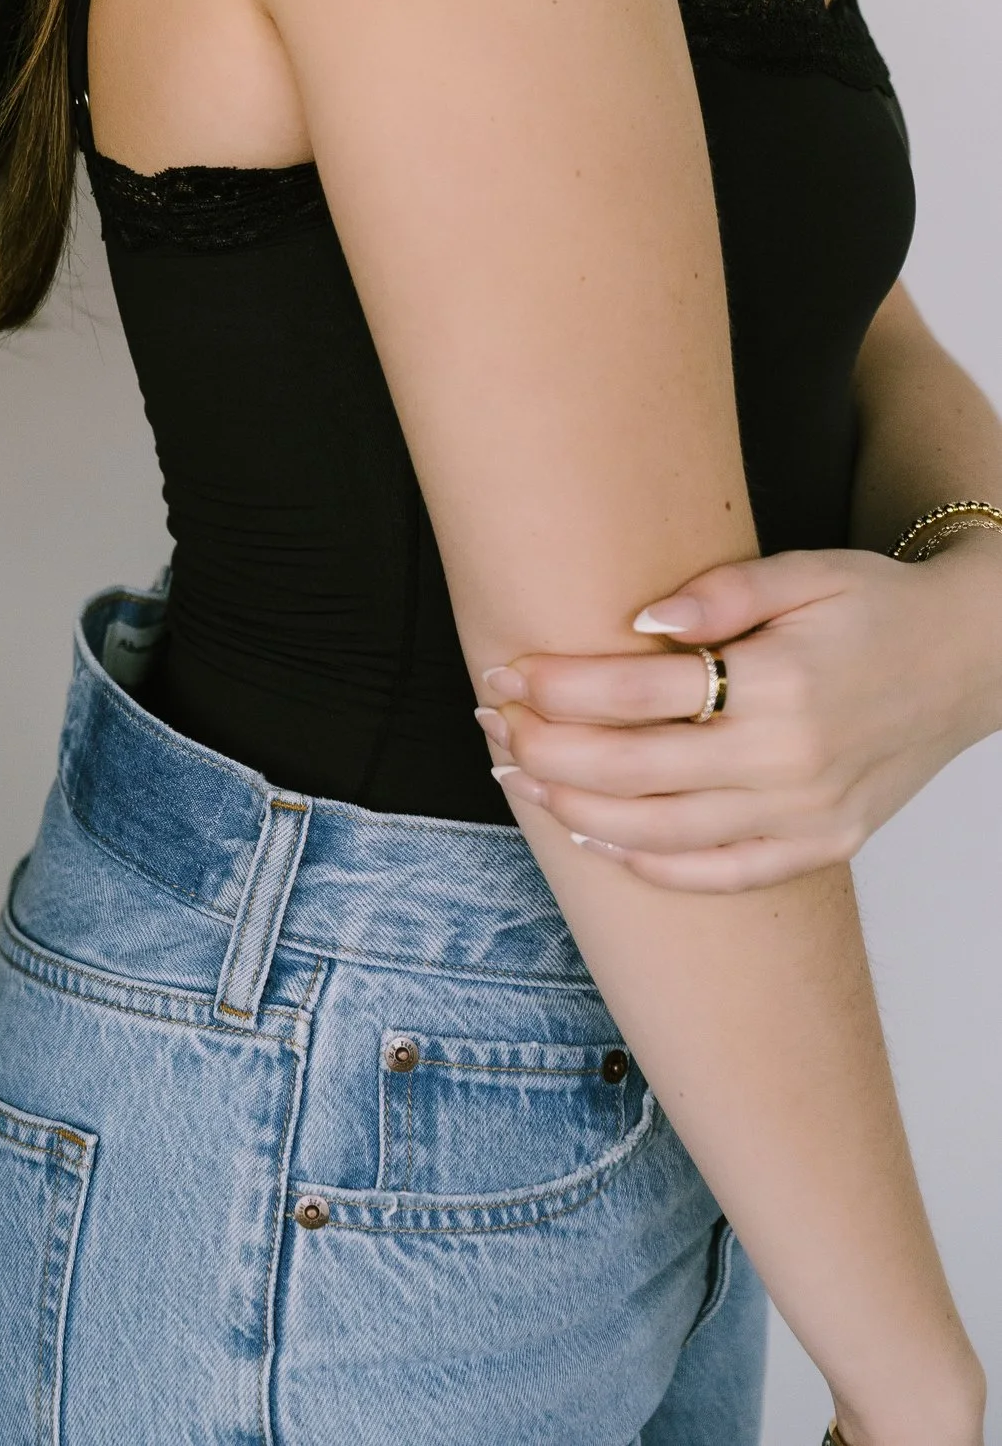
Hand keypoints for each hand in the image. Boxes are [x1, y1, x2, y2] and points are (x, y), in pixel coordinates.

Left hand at [477, 543, 1001, 888]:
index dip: (560, 688)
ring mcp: (810, 815)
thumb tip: (639, 620)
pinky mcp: (826, 845)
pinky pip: (726, 875)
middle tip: (491, 727)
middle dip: (548, 752)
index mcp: (781, 684)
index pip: (639, 696)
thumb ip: (722, 592)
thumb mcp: (806, 570)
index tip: (506, 672)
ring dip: (581, 812)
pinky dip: (656, 868)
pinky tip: (601, 839)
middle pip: (636, 772)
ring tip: (521, 780)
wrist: (970, 660)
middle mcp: (792, 762)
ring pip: (667, 835)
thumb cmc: (877, 605)